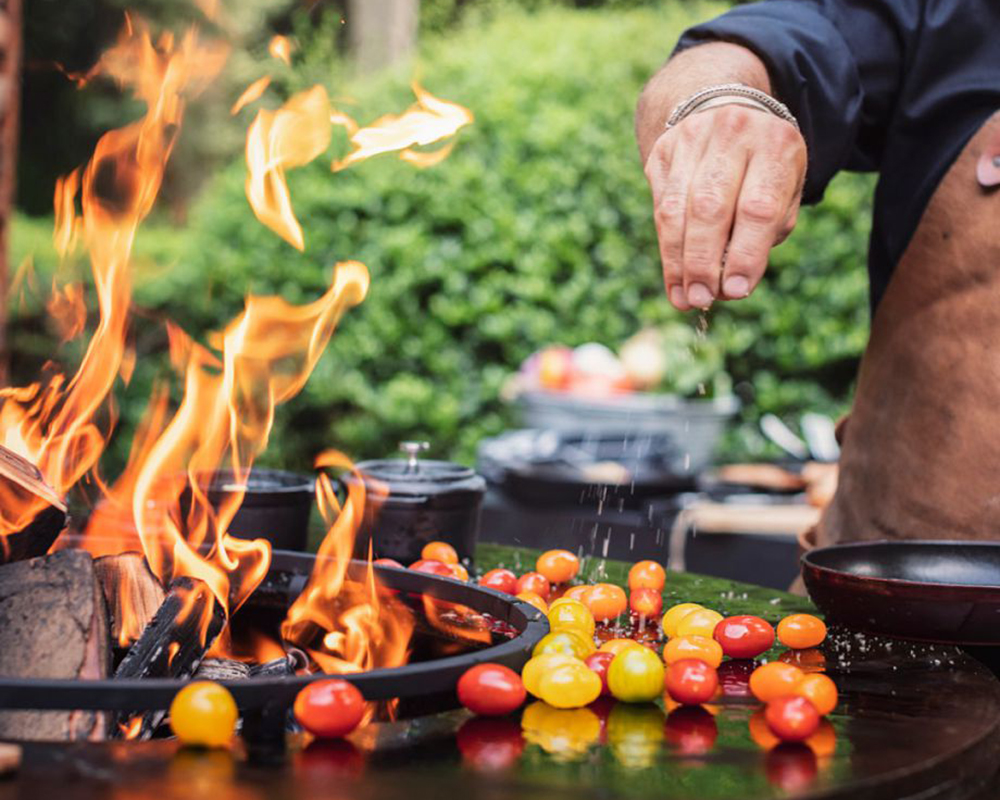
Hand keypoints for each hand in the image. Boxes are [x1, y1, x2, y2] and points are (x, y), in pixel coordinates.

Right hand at [643, 105, 806, 309]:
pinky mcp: (662, 151)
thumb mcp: (783, 191)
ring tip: (685, 298)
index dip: (745, 254)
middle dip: (704, 262)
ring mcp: (692, 138)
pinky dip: (666, 249)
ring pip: (677, 210)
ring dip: (679, 262)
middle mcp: (733, 133)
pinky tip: (674, 279)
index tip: (737, 292)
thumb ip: (766, 234)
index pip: (757, 208)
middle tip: (702, 299)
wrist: (725, 109)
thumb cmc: (762, 169)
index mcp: (776, 144)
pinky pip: (660, 207)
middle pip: (710, 208)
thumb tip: (732, 285)